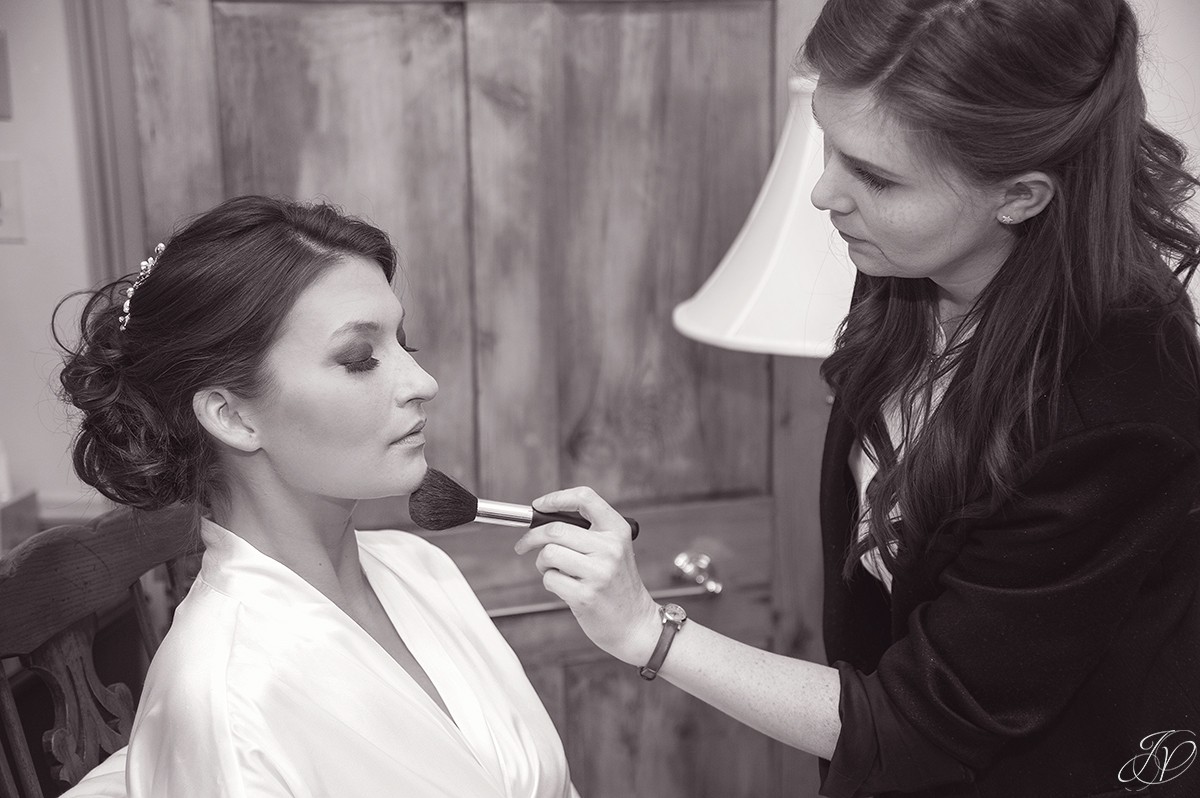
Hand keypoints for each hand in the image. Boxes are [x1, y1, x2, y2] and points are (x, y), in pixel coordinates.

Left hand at [514, 486, 660, 665]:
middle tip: (524, 545)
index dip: (556, 498)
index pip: (584, 498)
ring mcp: (599, 572)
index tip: (539, 505)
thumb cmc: (617, 585)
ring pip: (548, 553)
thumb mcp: (613, 550)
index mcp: (617, 531)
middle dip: (531, 537)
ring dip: (542, 563)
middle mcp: (610, 548)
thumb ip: (587, 532)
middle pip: (555, 529)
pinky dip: (550, 582)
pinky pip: (550, 579)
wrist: (635, 622)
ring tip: (554, 570)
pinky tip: (565, 588)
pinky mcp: (586, 595)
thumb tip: (543, 519)